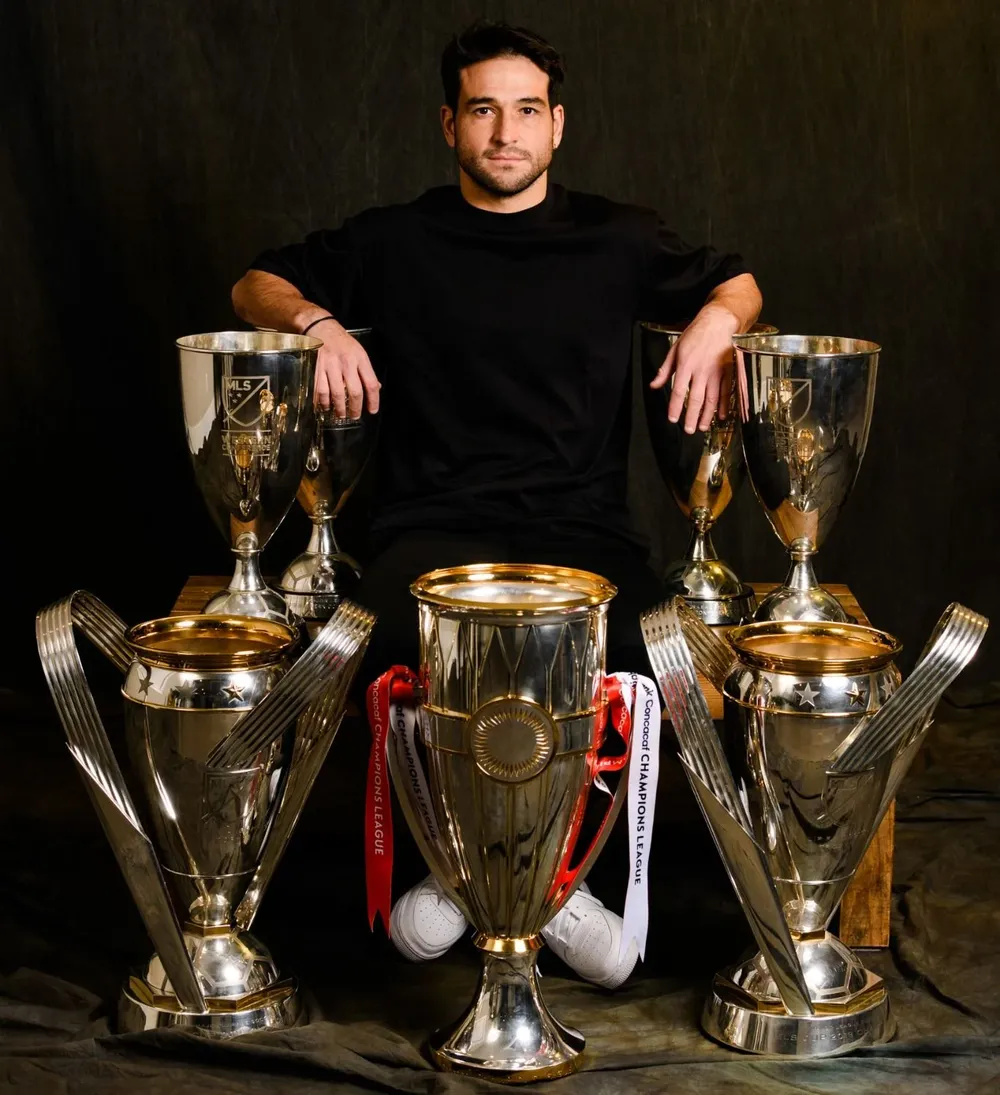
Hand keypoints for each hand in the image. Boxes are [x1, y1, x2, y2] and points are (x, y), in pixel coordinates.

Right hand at [309, 319, 380, 417]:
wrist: (321, 327)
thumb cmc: (343, 343)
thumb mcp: (359, 352)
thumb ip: (366, 371)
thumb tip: (376, 389)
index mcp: (360, 358)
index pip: (371, 383)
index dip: (373, 400)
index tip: (372, 411)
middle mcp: (346, 362)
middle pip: (354, 392)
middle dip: (355, 408)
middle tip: (355, 416)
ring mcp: (330, 365)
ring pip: (336, 394)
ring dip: (339, 408)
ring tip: (341, 414)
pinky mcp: (316, 368)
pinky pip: (320, 390)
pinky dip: (323, 402)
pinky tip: (326, 406)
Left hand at [648, 303, 741, 432]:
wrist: (719, 322)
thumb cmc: (696, 334)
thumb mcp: (675, 349)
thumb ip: (665, 370)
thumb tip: (654, 385)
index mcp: (686, 364)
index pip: (679, 391)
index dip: (676, 407)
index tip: (673, 419)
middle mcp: (702, 370)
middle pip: (696, 399)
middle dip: (692, 417)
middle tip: (689, 430)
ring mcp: (717, 372)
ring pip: (712, 398)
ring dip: (707, 415)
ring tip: (703, 427)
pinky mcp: (729, 371)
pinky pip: (726, 392)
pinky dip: (724, 405)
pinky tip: (721, 416)